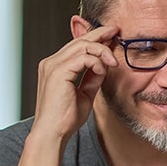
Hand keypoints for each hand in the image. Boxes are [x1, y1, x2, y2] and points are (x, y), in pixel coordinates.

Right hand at [33, 22, 118, 140]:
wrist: (53, 134)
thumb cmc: (65, 119)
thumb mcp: (84, 94)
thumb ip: (92, 78)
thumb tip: (104, 66)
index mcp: (55, 67)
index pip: (76, 45)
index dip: (94, 38)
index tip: (111, 35)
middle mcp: (51, 63)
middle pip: (79, 40)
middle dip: (100, 34)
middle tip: (115, 31)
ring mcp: (52, 66)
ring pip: (82, 45)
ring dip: (102, 50)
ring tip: (113, 60)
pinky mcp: (58, 72)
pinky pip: (83, 57)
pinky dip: (96, 62)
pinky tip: (102, 70)